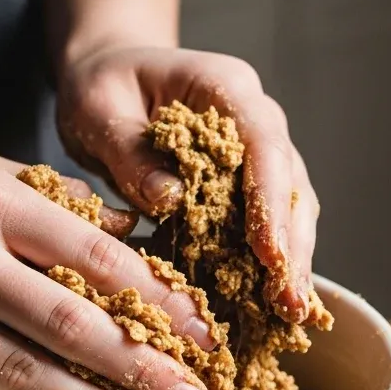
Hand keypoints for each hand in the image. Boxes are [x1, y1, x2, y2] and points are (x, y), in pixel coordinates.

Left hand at [57, 45, 316, 322]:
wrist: (108, 77)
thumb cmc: (101, 87)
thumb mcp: (98, 110)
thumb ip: (130, 152)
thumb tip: (170, 199)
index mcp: (224, 86)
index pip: (263, 144)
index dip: (270, 200)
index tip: (269, 253)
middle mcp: (253, 116)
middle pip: (290, 182)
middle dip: (292, 244)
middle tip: (290, 301)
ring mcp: (254, 151)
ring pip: (291, 206)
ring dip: (292, 260)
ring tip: (290, 312)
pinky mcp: (245, 182)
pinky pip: (269, 223)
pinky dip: (271, 262)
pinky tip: (272, 303)